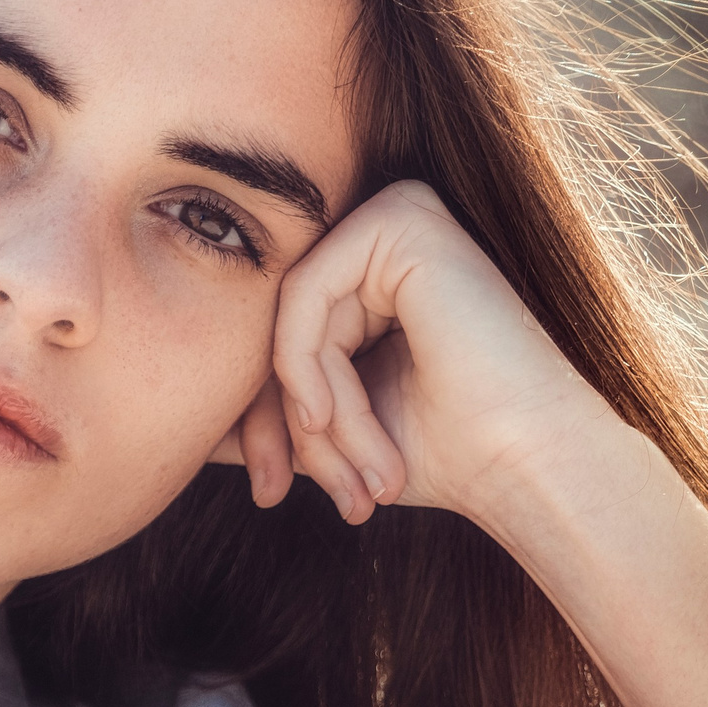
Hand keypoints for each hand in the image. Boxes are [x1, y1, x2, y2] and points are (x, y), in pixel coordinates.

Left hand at [210, 179, 627, 525]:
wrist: (527, 468)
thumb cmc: (444, 455)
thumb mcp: (328, 428)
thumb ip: (266, 409)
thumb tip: (180, 425)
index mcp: (373, 268)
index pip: (275, 330)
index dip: (260, 416)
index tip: (270, 492)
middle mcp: (385, 228)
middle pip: (271, 319)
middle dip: (273, 419)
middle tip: (285, 491)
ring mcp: (397, 214)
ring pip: (284, 315)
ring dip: (306, 411)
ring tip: (351, 474)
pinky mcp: (403, 220)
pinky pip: (303, 295)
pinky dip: (308, 371)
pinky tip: (337, 420)